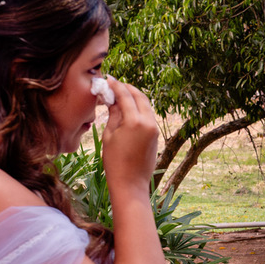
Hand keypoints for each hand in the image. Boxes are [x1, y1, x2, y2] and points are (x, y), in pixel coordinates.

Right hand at [100, 78, 158, 193]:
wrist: (130, 183)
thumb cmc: (115, 162)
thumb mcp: (109, 135)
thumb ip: (113, 114)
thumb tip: (113, 99)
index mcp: (135, 122)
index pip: (125, 95)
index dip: (116, 86)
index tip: (108, 80)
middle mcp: (148, 123)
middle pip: (139, 96)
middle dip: (128, 88)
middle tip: (115, 85)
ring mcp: (154, 129)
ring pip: (146, 105)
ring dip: (134, 97)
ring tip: (120, 95)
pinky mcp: (156, 135)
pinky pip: (148, 115)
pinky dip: (139, 108)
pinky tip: (128, 109)